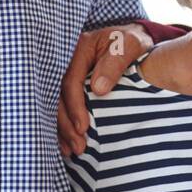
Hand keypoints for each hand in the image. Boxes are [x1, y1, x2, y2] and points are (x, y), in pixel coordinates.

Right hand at [57, 23, 152, 156]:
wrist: (134, 40)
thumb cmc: (133, 42)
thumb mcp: (130, 45)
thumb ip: (115, 63)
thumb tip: (98, 89)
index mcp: (80, 47)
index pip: (70, 80)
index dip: (75, 106)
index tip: (83, 128)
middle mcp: (67, 60)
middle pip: (58, 95)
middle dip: (66, 123)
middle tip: (78, 146)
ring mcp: (66, 73)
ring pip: (57, 104)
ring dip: (63, 129)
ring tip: (72, 151)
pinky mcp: (70, 85)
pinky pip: (62, 106)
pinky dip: (64, 126)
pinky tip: (67, 144)